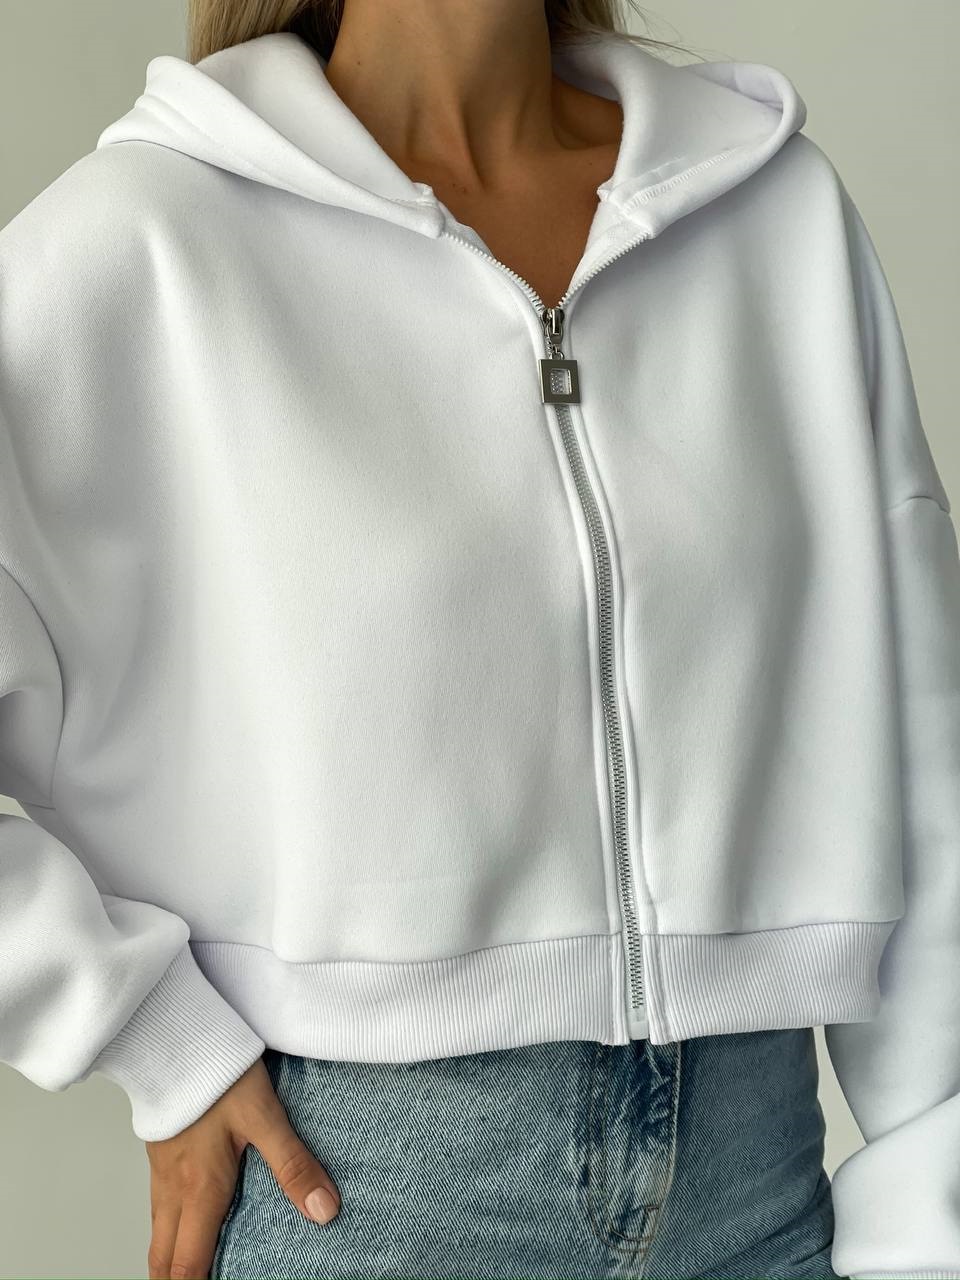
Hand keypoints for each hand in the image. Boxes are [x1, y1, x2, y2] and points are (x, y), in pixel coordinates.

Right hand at [145, 1055, 340, 1278]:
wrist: (175, 1035)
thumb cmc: (217, 1072)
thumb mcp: (264, 1116)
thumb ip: (293, 1164)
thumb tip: (324, 1210)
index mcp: (201, 1189)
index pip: (189, 1265)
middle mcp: (174, 1188)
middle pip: (164, 1259)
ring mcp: (161, 1170)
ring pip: (158, 1232)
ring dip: (170, 1259)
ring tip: (188, 1272)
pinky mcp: (159, 1151)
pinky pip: (158, 1206)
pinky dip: (169, 1229)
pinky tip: (188, 1219)